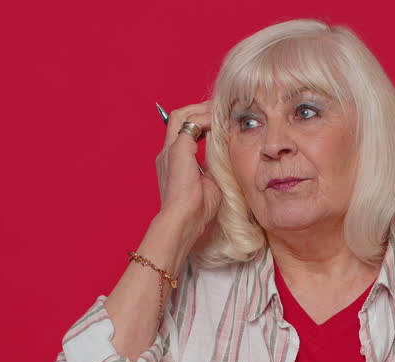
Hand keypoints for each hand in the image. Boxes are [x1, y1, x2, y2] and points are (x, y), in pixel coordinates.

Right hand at [154, 102, 221, 244]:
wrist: (183, 220)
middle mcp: (167, 153)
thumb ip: (213, 168)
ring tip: (220, 110)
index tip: (217, 121)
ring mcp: (170, 150)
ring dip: (202, 110)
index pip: (182, 132)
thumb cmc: (197, 211)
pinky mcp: (178, 150)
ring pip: (182, 115)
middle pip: (178, 117)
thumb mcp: (210, 184)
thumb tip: (227, 158)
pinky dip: (206, 119)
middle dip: (199, 109)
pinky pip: (192, 123)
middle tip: (219, 108)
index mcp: (172, 162)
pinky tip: (220, 122)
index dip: (199, 123)